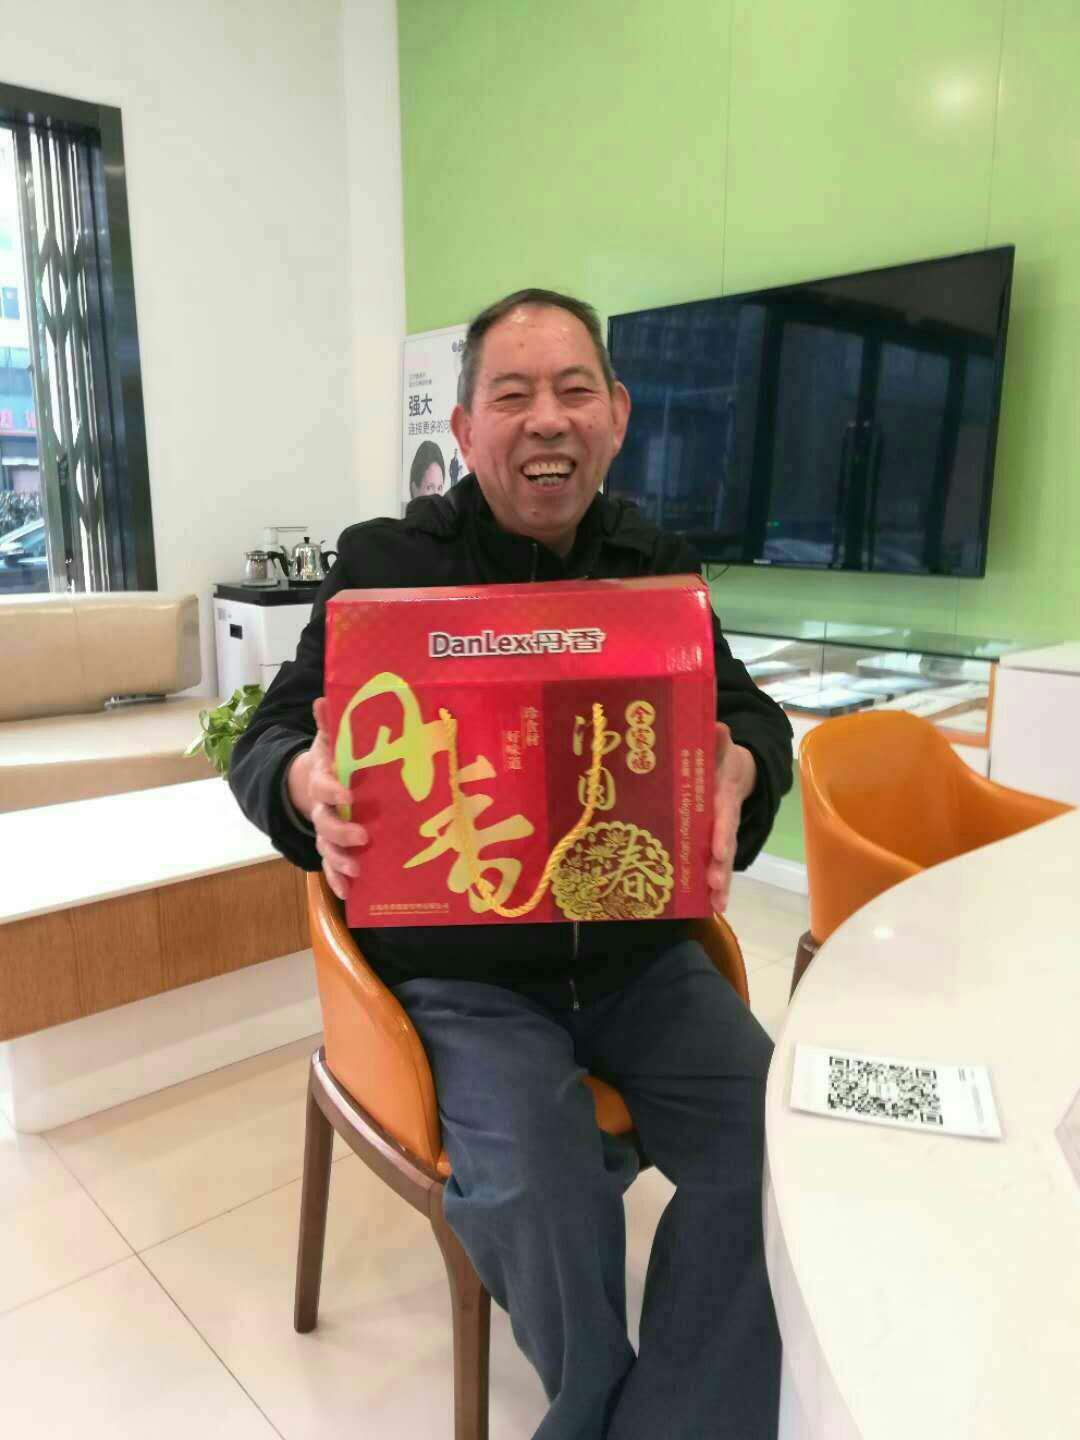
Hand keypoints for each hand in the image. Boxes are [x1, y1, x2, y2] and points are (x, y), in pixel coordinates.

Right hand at [286, 697, 367, 900]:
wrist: (313, 782)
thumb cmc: (332, 760)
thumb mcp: (330, 741)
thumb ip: (329, 723)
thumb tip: (322, 698)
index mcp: (323, 781)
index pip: (324, 786)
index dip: (334, 790)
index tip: (350, 793)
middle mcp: (321, 809)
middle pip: (325, 823)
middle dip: (341, 832)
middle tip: (363, 836)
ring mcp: (324, 831)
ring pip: (326, 849)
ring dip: (339, 861)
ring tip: (356, 870)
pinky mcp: (331, 848)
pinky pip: (329, 867)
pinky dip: (336, 880)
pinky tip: (349, 892)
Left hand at [707, 722, 756, 913]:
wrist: (735, 770)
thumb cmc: (720, 760)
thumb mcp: (719, 748)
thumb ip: (718, 740)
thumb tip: (718, 727)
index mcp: (723, 798)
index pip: (724, 817)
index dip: (721, 834)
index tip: (717, 851)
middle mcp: (724, 821)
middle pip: (725, 847)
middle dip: (721, 867)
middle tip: (714, 885)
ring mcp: (719, 835)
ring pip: (722, 863)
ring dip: (719, 884)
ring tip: (717, 904)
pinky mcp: (711, 844)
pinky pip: (713, 867)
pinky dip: (711, 887)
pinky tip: (708, 907)